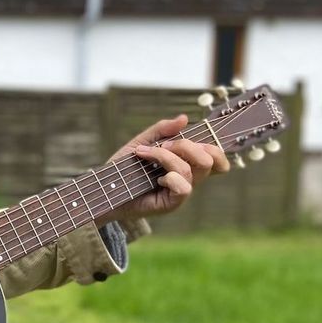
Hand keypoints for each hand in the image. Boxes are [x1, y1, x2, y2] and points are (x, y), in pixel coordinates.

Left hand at [101, 115, 229, 222]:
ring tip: (145, 155)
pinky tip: (155, 179)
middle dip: (187, 146)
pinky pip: (184, 188)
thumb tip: (184, 118)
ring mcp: (180, 192)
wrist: (105, 189)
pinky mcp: (171, 204)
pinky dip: (170, 177)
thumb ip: (161, 130)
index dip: (214, 147)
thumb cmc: (124, 168)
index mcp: (186, 163)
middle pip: (210, 159)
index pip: (216, 158)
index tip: (186, 137)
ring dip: (166, 157)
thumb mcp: (141, 142)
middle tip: (163, 145)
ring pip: (191, 170)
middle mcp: (188, 178)